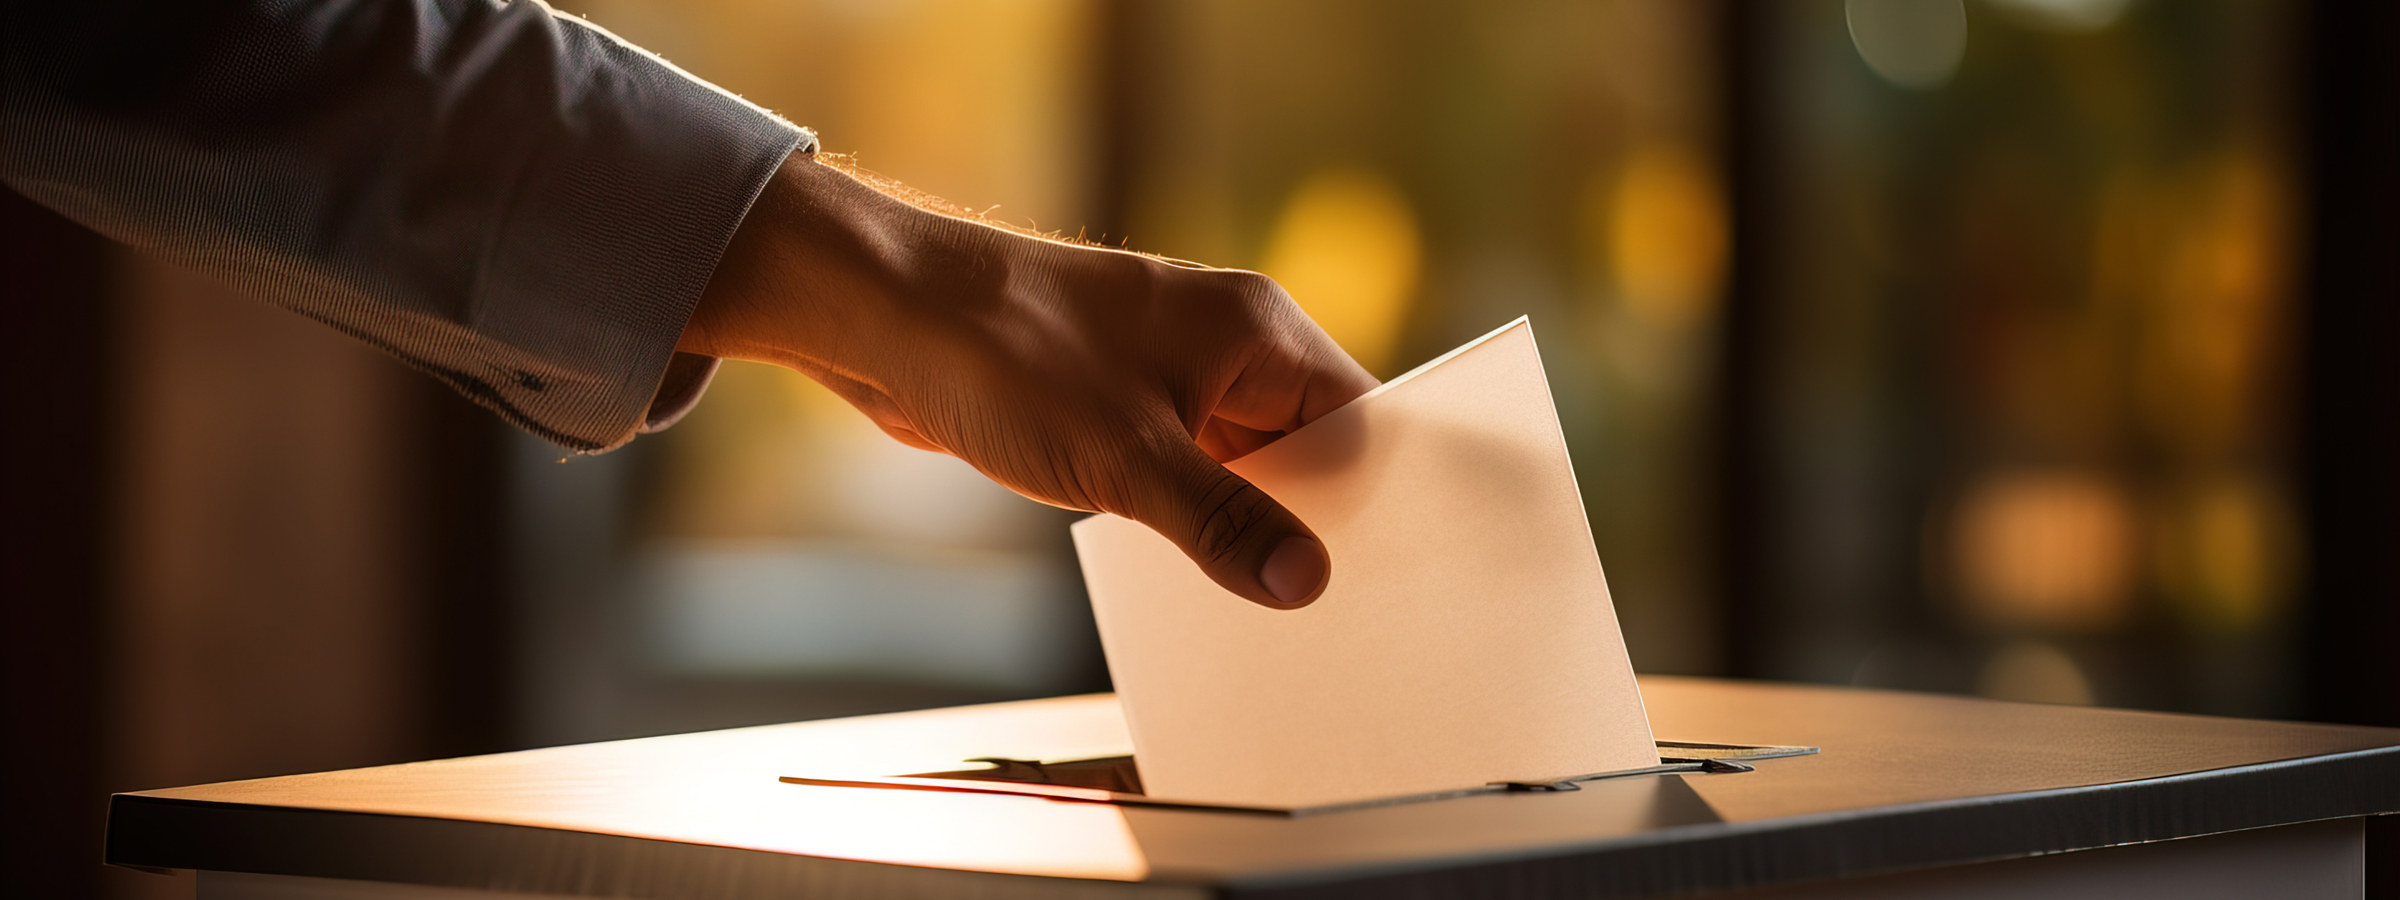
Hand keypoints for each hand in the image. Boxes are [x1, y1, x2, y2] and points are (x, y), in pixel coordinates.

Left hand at [678, 152, 1378, 607]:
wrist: (883, 312)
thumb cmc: (1003, 352)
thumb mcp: (1126, 458)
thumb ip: (1224, 521)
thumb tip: (1305, 580)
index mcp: (1258, 330)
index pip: (1361, 422)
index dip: (1380, 501)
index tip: (1392, 576)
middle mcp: (1228, 344)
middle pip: (1309, 449)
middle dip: (1311, 525)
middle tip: (1327, 611)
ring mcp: (1174, 372)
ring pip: (1244, 465)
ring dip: (1244, 527)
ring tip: (1264, 607)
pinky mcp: (1123, 402)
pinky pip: (1186, 469)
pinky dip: (1192, 518)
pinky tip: (1195, 577)